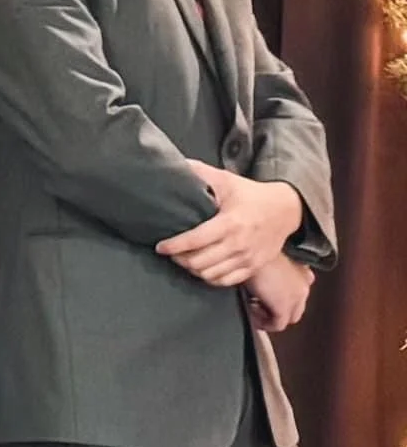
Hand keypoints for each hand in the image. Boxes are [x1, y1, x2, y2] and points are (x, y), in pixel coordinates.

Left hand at [155, 163, 304, 285]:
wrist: (286, 210)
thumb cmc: (251, 195)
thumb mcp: (227, 180)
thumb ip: (200, 172)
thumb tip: (175, 164)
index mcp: (230, 222)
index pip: (195, 240)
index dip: (174, 246)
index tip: (160, 247)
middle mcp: (239, 243)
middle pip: (199, 262)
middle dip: (179, 259)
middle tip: (171, 252)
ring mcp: (247, 258)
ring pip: (210, 274)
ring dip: (192, 269)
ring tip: (183, 259)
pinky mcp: (253, 267)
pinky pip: (226, 281)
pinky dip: (210, 278)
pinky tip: (202, 268)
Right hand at [242, 252, 312, 332]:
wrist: (251, 252)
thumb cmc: (255, 251)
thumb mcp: (267, 259)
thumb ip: (273, 271)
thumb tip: (263, 284)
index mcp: (303, 274)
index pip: (299, 294)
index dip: (283, 298)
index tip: (267, 297)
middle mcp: (304, 288)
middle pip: (295, 310)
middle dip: (278, 311)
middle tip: (258, 306)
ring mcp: (295, 299)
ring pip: (287, 319)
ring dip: (270, 317)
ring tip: (252, 309)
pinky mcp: (283, 308)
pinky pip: (277, 325)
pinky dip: (264, 323)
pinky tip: (251, 313)